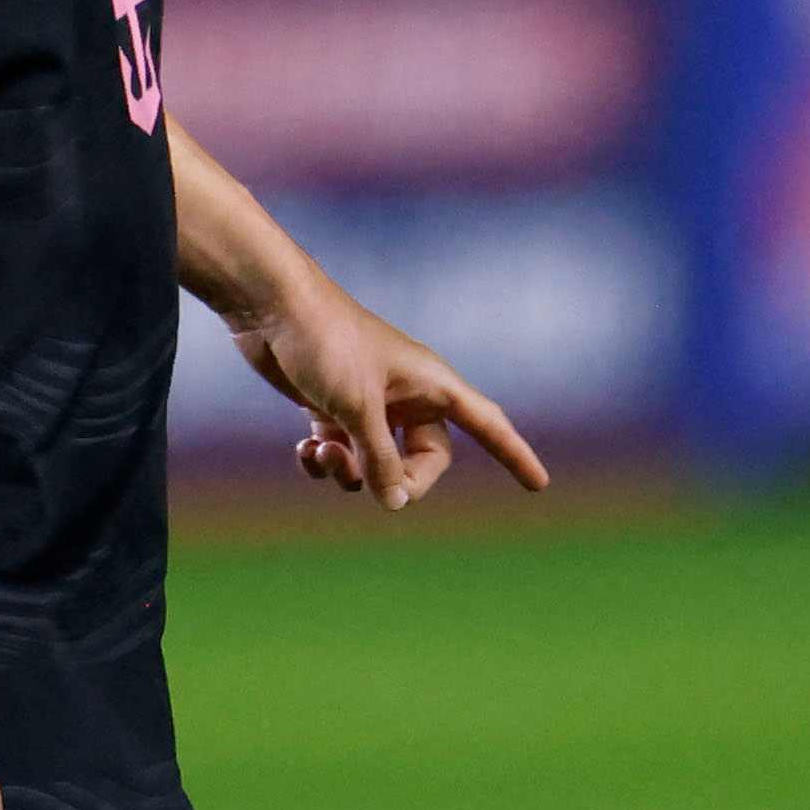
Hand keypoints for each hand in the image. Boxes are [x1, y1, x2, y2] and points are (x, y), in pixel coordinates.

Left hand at [232, 283, 554, 513]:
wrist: (270, 305)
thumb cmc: (325, 342)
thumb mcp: (357, 408)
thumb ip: (380, 460)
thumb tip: (396, 504)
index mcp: (431, 383)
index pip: (486, 424)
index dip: (514, 454)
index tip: (538, 485)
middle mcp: (406, 395)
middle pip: (424, 461)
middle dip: (397, 479)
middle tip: (368, 479)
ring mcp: (369, 403)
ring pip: (378, 464)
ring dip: (351, 472)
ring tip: (322, 454)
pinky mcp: (332, 409)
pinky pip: (343, 455)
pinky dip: (325, 461)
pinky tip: (304, 451)